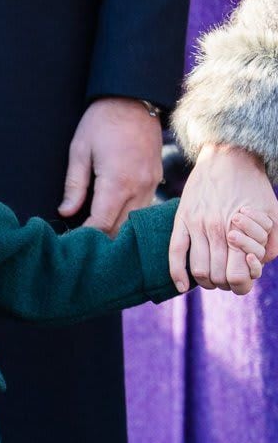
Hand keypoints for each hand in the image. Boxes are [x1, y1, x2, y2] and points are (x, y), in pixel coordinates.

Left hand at [59, 98, 163, 235]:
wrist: (133, 99)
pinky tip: (112, 219)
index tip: (71, 243)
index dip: (86, 238)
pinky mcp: (156, 179)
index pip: (102, 224)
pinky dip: (128, 218)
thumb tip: (65, 213)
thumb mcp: (79, 151)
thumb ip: (74, 185)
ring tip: (94, 235)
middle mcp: (139, 187)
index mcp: (117, 182)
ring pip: (134, 221)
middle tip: (81, 246)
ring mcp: (151, 184)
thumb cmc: (101, 123)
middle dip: (100, 240)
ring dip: (115, 231)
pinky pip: (143, 208)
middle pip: (120, 228)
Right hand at [170, 144, 277, 293]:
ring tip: (211, 279)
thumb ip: (273, 241)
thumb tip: (261, 263)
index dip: (241, 285)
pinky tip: (181, 286)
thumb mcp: (273, 212)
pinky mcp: (182, 219)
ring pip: (197, 269)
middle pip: (216, 276)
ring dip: (205, 281)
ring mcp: (196, 225)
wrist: (228, 156)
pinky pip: (175, 252)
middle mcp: (216, 230)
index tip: (243, 281)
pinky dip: (177, 274)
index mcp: (240, 231)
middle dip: (223, 284)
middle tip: (228, 279)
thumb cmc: (253, 185)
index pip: (237, 275)